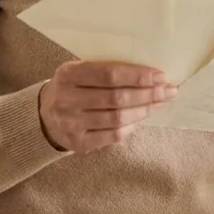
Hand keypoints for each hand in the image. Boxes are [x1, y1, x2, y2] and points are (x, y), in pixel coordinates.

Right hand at [38, 61, 176, 152]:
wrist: (45, 116)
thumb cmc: (72, 88)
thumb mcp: (79, 71)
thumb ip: (105, 70)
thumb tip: (149, 74)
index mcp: (68, 74)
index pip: (110, 74)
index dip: (138, 76)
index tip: (160, 76)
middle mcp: (67, 99)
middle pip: (117, 98)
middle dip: (148, 94)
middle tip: (168, 90)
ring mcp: (71, 123)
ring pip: (118, 118)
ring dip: (144, 110)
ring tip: (160, 103)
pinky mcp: (78, 143)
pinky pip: (113, 135)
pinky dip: (131, 127)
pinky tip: (141, 118)